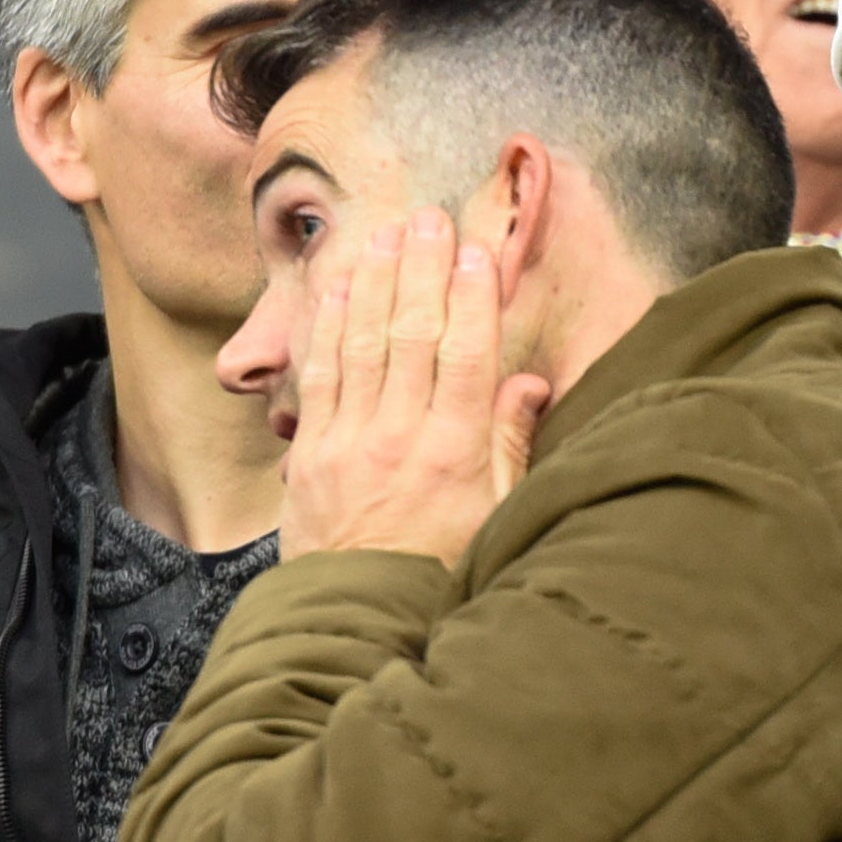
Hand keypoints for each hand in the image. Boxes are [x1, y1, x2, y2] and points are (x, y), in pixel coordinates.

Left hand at [279, 208, 552, 563]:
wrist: (363, 621)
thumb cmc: (443, 571)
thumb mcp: (499, 514)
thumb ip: (511, 444)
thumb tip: (528, 384)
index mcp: (457, 453)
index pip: (467, 357)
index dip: (472, 299)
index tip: (476, 253)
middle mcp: (402, 438)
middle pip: (413, 336)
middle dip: (421, 271)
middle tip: (429, 219)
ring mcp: (351, 443)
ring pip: (362, 344)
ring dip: (372, 282)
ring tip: (383, 233)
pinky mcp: (313, 454)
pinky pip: (320, 377)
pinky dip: (327, 328)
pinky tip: (334, 289)